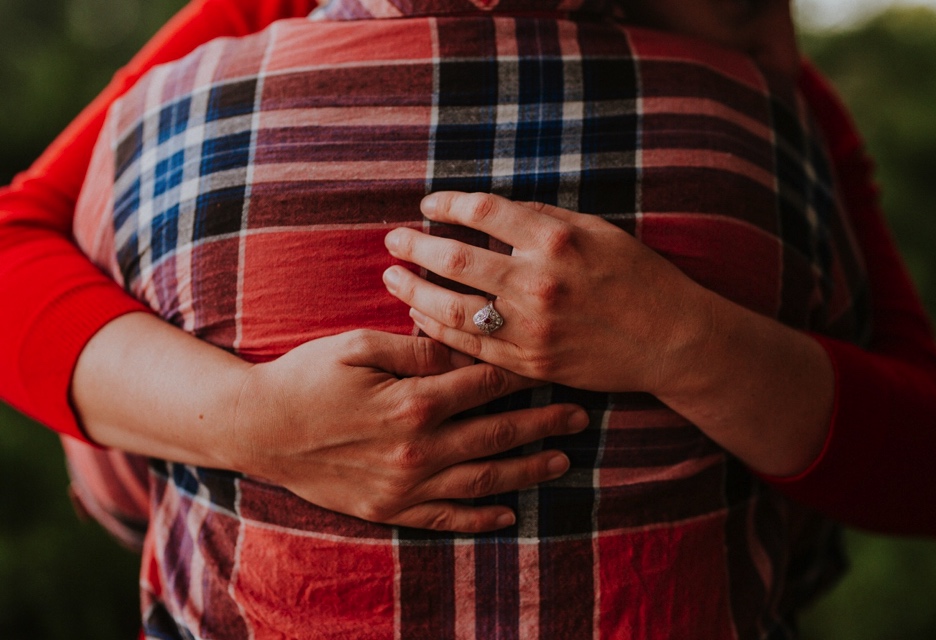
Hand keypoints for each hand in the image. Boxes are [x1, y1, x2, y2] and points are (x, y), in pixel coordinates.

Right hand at [232, 329, 588, 531]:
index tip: (554, 365)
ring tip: (563, 461)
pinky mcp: (389, 510)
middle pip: (498, 434)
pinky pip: (446, 518)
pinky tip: (510, 512)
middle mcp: (418, 449)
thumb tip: (462, 345)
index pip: (487, 385)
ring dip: (527, 470)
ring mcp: (405, 486)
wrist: (258, 429)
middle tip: (581, 416)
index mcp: (414, 402)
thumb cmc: (306, 376)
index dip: (525, 374)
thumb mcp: (356, 345)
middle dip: (544, 424)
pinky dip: (481, 517)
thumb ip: (416, 348)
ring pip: (483, 480)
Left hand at [382, 192, 709, 394]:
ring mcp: (532, 327)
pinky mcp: (531, 362)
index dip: (446, 205)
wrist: (671, 340)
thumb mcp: (598, 231)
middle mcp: (538, 282)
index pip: (482, 212)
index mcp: (556, 240)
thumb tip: (490, 213)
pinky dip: (439, 330)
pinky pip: (471, 346)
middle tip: (391, 240)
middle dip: (414, 247)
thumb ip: (543, 219)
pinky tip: (420, 316)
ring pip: (452, 308)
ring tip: (392, 279)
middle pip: (454, 259)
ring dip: (413, 291)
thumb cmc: (639, 277)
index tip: (428, 205)